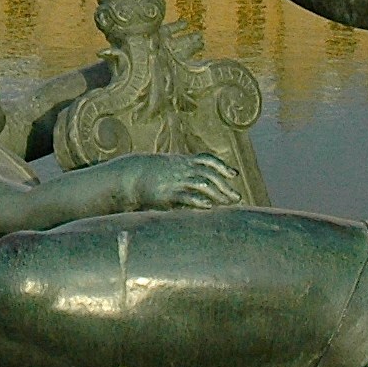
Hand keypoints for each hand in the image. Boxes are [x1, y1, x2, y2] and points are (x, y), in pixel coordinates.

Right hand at [120, 152, 243, 211]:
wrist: (129, 175)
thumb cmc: (150, 173)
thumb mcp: (168, 166)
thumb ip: (183, 170)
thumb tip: (199, 180)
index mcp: (183, 161)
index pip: (207, 160)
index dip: (222, 166)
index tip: (234, 174)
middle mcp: (183, 169)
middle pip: (210, 174)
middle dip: (225, 186)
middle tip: (237, 198)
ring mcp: (176, 181)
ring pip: (202, 184)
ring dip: (218, 194)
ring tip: (228, 204)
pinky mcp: (168, 194)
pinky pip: (187, 197)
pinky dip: (199, 201)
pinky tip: (209, 206)